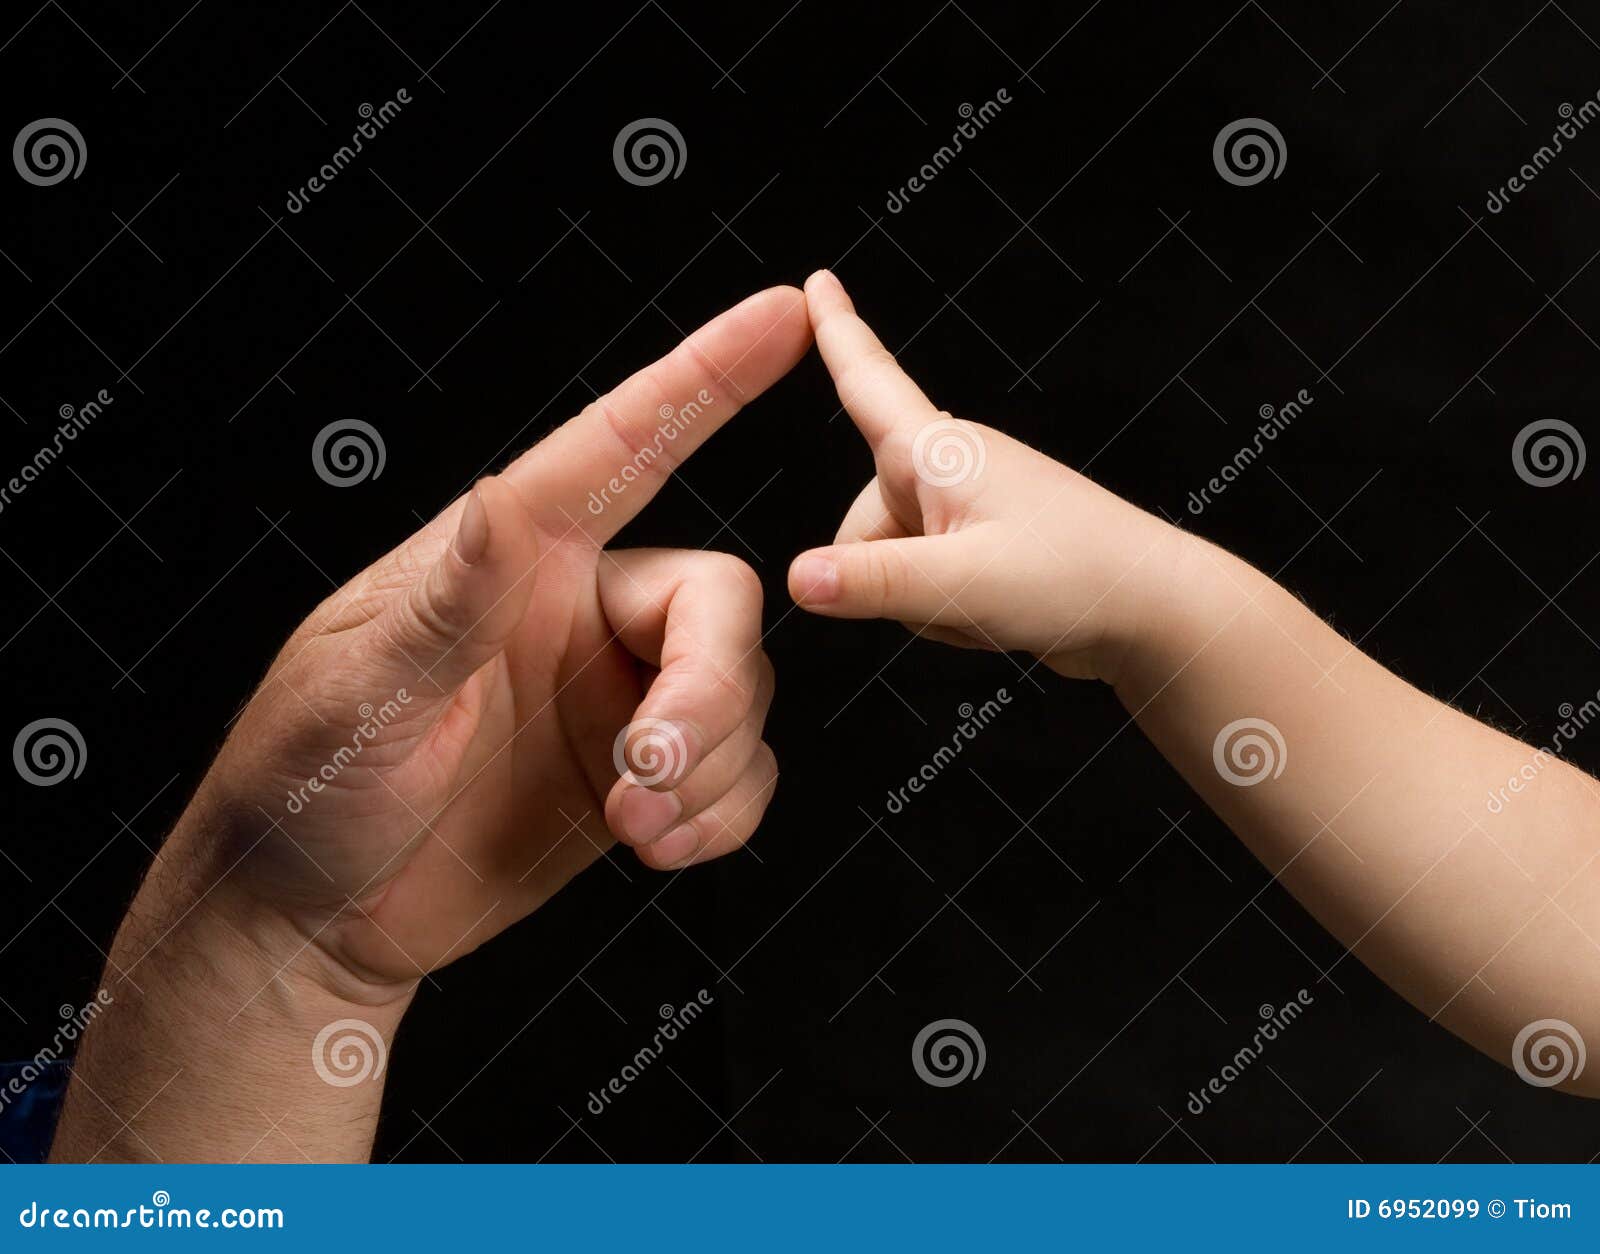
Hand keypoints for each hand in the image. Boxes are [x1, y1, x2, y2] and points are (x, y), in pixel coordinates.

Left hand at [180, 286, 808, 999]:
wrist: (315, 917)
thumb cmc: (302, 787)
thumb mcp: (356, 692)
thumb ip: (446, 605)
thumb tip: (498, 500)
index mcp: (510, 563)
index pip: (620, 450)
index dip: (704, 379)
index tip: (783, 315)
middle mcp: (575, 612)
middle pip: (718, 602)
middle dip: (709, 689)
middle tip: (648, 770)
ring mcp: (612, 695)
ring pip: (741, 694)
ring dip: (710, 768)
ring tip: (632, 823)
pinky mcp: (637, 778)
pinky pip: (738, 773)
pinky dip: (721, 815)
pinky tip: (656, 844)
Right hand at [786, 271, 1179, 684]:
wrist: (1153, 610)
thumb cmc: (1079, 577)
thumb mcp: (961, 583)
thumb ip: (873, 582)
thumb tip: (799, 578)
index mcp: (940, 451)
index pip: (868, 380)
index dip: (836, 331)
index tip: (814, 283)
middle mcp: (949, 470)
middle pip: (861, 524)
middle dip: (884, 575)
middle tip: (955, 590)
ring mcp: (967, 510)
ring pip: (889, 563)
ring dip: (920, 598)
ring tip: (985, 600)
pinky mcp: (983, 547)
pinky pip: (923, 584)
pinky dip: (944, 609)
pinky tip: (990, 612)